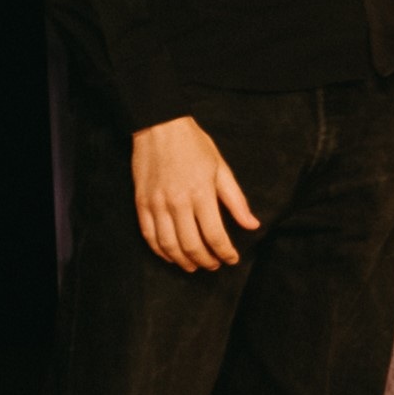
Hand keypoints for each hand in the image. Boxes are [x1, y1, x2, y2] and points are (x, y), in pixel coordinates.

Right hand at [132, 115, 260, 270]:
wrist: (160, 127)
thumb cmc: (194, 146)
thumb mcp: (221, 168)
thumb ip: (236, 200)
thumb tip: (252, 225)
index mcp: (201, 193)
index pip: (215, 235)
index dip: (225, 252)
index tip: (232, 259)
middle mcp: (177, 203)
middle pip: (191, 245)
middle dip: (205, 261)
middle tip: (214, 265)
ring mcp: (156, 205)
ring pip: (168, 245)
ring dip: (182, 261)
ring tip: (194, 266)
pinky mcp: (141, 204)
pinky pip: (149, 236)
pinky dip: (160, 251)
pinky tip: (171, 256)